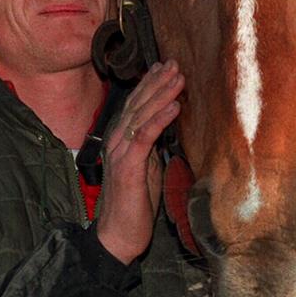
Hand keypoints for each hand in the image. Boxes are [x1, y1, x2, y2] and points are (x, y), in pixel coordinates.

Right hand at [95, 60, 183, 264]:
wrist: (119, 234)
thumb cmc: (136, 202)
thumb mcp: (148, 166)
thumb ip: (152, 144)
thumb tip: (166, 124)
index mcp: (120, 139)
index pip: (136, 105)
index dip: (150, 84)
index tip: (166, 66)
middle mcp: (116, 140)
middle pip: (138, 104)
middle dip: (157, 81)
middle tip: (175, 62)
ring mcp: (120, 152)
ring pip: (142, 115)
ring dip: (162, 94)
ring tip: (179, 77)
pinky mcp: (128, 166)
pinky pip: (145, 137)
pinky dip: (160, 119)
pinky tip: (175, 106)